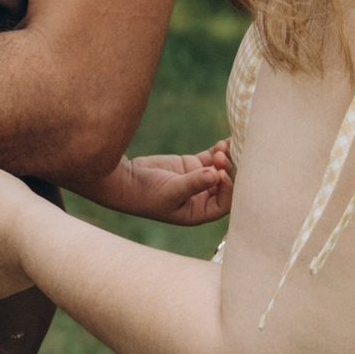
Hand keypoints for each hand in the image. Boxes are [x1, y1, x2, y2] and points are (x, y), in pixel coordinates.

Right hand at [95, 141, 232, 226]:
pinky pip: (212, 158)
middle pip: (225, 185)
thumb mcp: (170, 191)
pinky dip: (219, 150)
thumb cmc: (145, 194)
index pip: (224, 204)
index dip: (229, 189)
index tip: (221, 173)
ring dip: (225, 158)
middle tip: (223, 156)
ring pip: (220, 169)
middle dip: (229, 170)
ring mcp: (198, 180)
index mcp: (198, 212)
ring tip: (222, 147)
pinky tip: (224, 141)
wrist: (125, 180)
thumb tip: (216, 174)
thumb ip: (194, 183)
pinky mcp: (192, 165)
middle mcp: (201, 198)